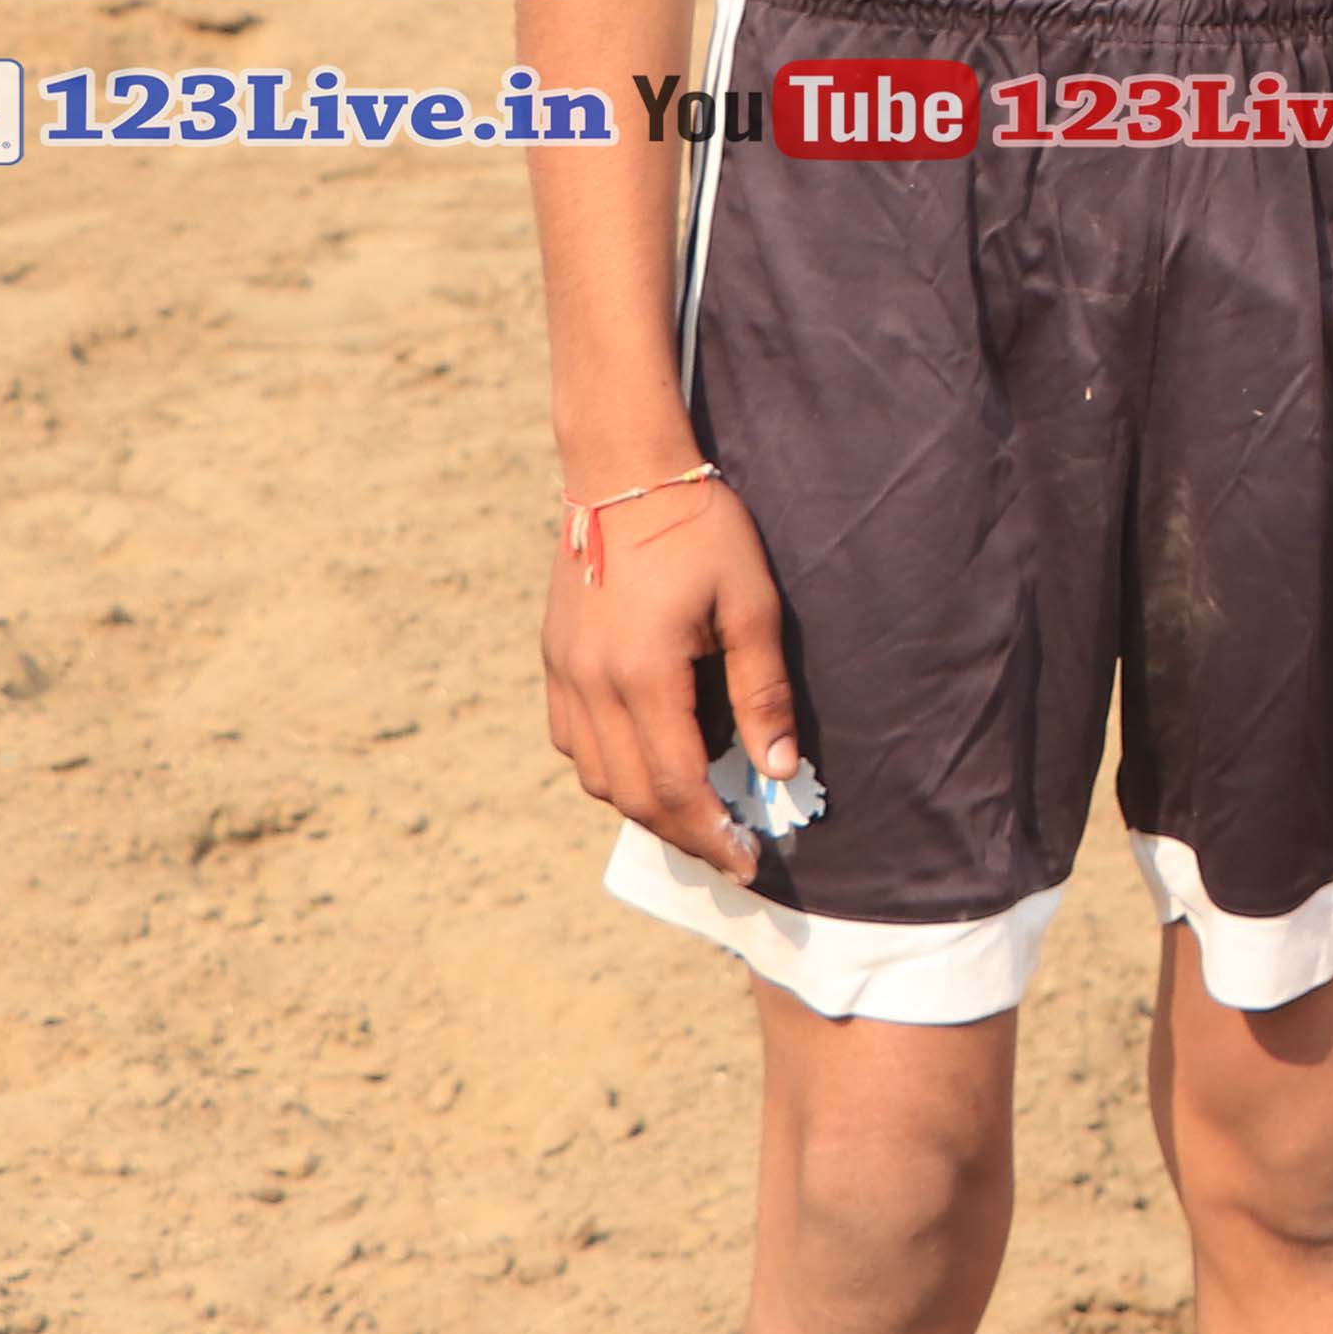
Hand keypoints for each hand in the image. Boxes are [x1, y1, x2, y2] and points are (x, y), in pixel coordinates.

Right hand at [539, 474, 793, 882]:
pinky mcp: (554, 661)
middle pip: (631, 794)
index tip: (747, 860)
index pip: (675, 784)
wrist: (625, 472)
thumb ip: (763, 692)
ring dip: (643, 807)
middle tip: (728, 851)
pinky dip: (608, 770)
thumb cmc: (702, 530)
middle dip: (682, 833)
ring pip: (595, 776)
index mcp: (643, 676)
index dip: (711, 832)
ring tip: (695, 816)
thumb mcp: (751, 605)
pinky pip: (572, 742)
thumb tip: (778, 770)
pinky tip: (647, 765)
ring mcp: (564, 675)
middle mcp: (592, 686)